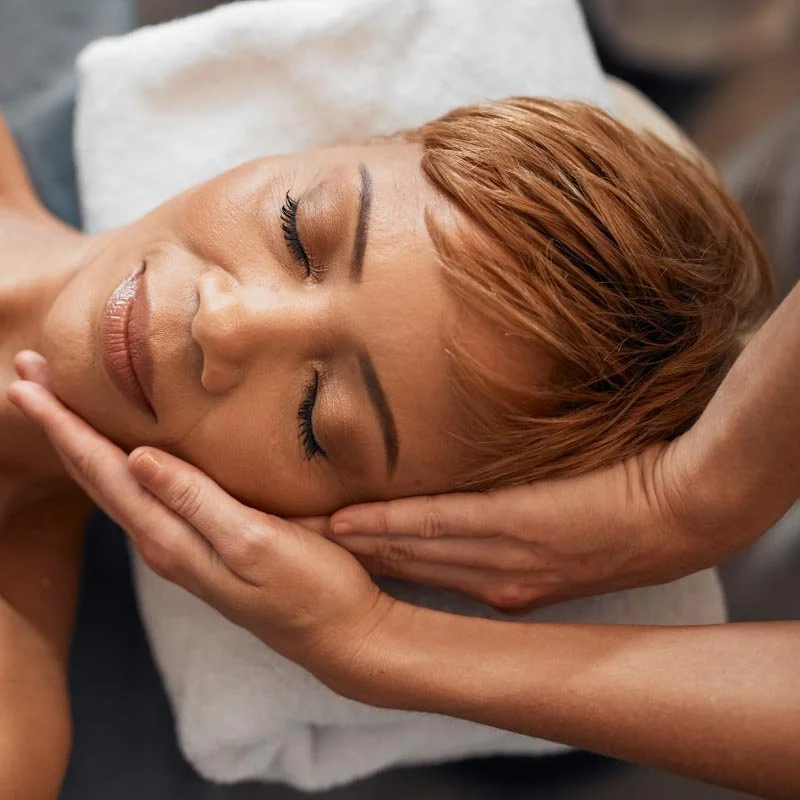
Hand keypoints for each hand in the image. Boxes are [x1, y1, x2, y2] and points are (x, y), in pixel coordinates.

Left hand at [8, 363, 396, 693]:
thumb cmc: (311, 587)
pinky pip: (142, 498)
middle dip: (57, 427)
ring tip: (58, 406)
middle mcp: (164, 544)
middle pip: (95, 477)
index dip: (62, 426)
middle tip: (27, 374)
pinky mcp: (202, 547)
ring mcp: (181, 548)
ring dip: (79, 445)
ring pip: (113, 487)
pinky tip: (123, 453)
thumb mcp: (256, 542)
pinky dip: (116, 466)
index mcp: (171, 539)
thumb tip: (137, 458)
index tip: (25, 381)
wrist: (340, 635)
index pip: (103, 471)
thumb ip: (197, 502)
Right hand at [328, 439, 730, 610]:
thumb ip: (521, 532)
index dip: (375, 568)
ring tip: (300, 533)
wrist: (681, 512)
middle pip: (403, 568)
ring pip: (406, 550)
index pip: (426, 576)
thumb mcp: (567, 540)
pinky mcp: (508, 523)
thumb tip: (490, 503)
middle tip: (296, 545)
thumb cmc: (628, 515)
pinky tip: (346, 520)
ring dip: (352, 545)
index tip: (331, 558)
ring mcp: (498, 553)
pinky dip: (386, 525)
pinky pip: (433, 525)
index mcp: (506, 585)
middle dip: (347, 561)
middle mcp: (491, 580)